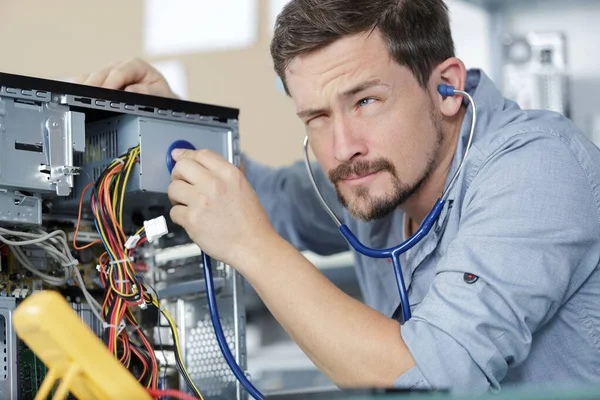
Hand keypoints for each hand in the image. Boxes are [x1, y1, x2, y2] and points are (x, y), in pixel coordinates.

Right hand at [75, 58, 176, 97]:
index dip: (110, 83)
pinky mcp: (102, 80)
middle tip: (86, 99)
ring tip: (78, 99)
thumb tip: (131, 89)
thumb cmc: (161, 97)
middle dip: (94, 86)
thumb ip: (149, 92)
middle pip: (102, 74)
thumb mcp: (162, 96)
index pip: (119, 72)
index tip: (104, 94)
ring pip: (92, 77)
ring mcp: (109, 72)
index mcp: (136, 66)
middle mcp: (121, 66)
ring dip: (84, 87)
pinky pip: (87, 81)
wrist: (160, 100)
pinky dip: (81, 88)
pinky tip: (77, 97)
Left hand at [167, 149, 276, 267]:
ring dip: (177, 197)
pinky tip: (192, 220)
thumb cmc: (251, 222)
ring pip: (173, 188)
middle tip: (182, 184)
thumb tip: (205, 164)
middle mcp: (214, 184)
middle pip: (182, 167)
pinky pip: (174, 212)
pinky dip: (180, 217)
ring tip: (188, 205)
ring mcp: (201, 201)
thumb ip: (224, 175)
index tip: (178, 156)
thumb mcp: (243, 188)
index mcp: (229, 174)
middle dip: (178, 175)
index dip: (186, 154)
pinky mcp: (192, 220)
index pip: (201, 154)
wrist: (253, 246)